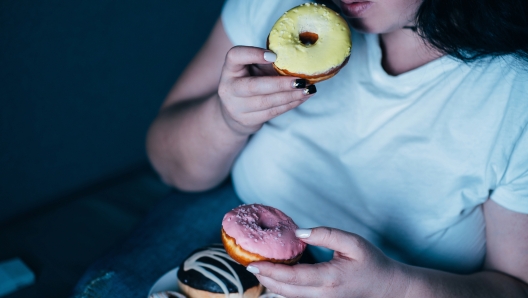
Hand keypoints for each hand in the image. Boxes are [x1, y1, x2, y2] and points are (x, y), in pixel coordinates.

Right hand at [217, 46, 315, 135]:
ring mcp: (236, 107)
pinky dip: (290, 104)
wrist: (233, 111)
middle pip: (254, 86)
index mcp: (229, 69)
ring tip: (308, 89)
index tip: (274, 55)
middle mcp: (228, 88)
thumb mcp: (253, 68)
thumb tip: (298, 58)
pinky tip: (302, 98)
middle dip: (280, 84)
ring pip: (266, 102)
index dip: (253, 54)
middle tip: (301, 80)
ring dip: (290, 96)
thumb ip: (269, 62)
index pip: (235, 56)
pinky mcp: (246, 120)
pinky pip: (272, 112)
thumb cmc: (249, 81)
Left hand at [247, 227, 409, 297]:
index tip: (253, 263)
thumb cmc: (372, 263)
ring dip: (272, 285)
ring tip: (260, 268)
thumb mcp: (353, 243)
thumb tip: (298, 233)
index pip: (291, 277)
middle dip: (265, 278)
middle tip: (250, 263)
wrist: (388, 289)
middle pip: (284, 291)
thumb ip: (326, 235)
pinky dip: (283, 289)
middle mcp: (322, 296)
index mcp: (329, 279)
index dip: (270, 271)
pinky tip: (278, 276)